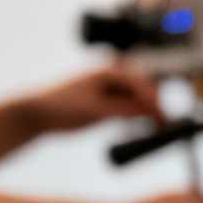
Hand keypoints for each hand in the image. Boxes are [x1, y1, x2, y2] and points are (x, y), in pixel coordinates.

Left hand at [25, 64, 163, 133]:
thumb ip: (124, 111)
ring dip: (145, 115)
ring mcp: (109, 91)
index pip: (141, 84)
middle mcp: (111, 78)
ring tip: (152, 130)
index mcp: (109, 72)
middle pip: (142, 92)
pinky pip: (127, 111)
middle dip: (153, 109)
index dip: (154, 101)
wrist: (40, 114)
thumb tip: (149, 113)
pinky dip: (133, 120)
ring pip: (136, 102)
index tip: (162, 118)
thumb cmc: (63, 106)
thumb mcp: (97, 111)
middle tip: (162, 127)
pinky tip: (136, 130)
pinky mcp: (105, 104)